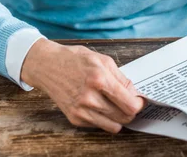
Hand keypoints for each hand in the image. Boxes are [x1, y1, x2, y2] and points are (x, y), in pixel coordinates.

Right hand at [21, 38, 144, 132]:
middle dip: (131, 111)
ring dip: (119, 118)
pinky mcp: (74, 118)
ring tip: (116, 107)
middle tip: (128, 103)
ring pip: (114, 126)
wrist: (47, 66)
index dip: (139, 104)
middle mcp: (89, 97)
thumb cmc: (75, 60)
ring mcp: (81, 110)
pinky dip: (104, 119)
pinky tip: (100, 106)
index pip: (129, 104)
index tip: (139, 101)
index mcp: (99, 79)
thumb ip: (122, 79)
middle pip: (124, 117)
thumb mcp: (103, 60)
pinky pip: (99, 126)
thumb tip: (135, 94)